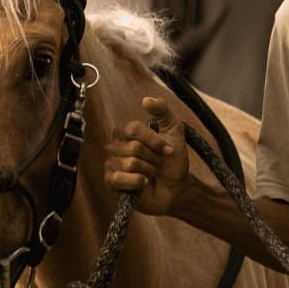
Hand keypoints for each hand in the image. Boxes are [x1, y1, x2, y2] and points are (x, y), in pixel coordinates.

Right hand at [104, 95, 189, 215]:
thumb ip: (163, 111)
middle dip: (154, 158)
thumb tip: (146, 100)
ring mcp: (111, 164)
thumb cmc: (173, 160)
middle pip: (134, 147)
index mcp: (125, 132)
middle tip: (158, 163)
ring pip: (130, 163)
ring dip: (149, 170)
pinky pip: (119, 178)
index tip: (168, 149)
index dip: (154, 141)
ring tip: (152, 173)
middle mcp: (115, 146)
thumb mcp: (174, 131)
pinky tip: (144, 183)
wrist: (176, 188)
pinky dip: (137, 182)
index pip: (133, 129)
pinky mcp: (111, 183)